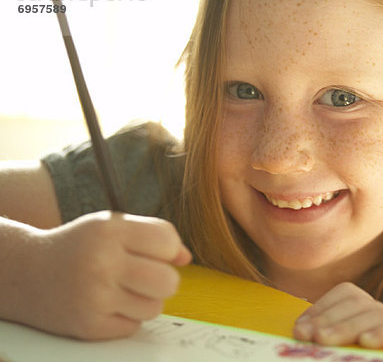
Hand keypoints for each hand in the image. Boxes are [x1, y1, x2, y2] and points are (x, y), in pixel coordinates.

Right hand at [9, 211, 190, 339]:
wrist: (27, 273)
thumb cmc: (81, 246)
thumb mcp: (113, 226)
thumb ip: (154, 235)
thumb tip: (186, 258)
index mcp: (110, 231)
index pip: (167, 242)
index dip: (168, 249)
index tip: (156, 251)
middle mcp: (102, 263)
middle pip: (168, 281)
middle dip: (164, 279)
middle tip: (146, 275)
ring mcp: (94, 298)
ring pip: (155, 308)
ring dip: (145, 300)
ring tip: (123, 288)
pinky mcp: (89, 326)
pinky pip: (134, 326)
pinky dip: (127, 317)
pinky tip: (108, 303)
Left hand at [293, 282, 382, 361]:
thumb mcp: (353, 355)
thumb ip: (333, 348)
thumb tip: (302, 336)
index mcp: (372, 317)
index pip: (347, 294)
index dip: (321, 307)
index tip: (299, 328)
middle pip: (358, 303)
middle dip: (327, 317)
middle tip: (306, 335)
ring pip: (377, 315)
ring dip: (346, 327)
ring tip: (323, 340)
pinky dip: (382, 334)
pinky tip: (365, 342)